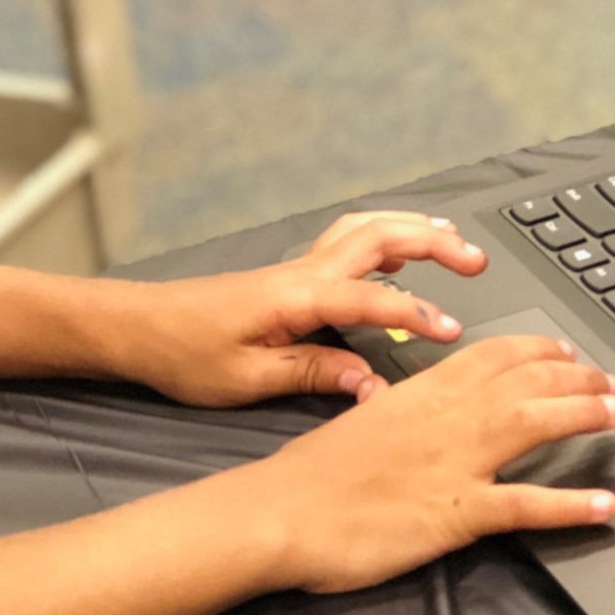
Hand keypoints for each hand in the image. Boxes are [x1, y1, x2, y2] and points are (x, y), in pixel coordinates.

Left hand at [113, 211, 487, 408]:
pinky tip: (402, 254)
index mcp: (293, 296)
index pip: (369, 297)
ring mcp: (296, 268)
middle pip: (378, 236)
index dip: (414, 313)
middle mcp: (300, 272)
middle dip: (433, 243)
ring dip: (412, 230)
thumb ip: (315, 375)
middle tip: (476, 261)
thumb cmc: (182, 353)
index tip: (450, 332)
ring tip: (455, 243)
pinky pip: (348, 243)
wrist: (138, 326)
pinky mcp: (290, 277)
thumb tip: (372, 385)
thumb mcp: (247, 379)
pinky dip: (384, 238)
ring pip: (365, 229)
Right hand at [249, 334, 614, 593]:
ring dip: (583, 416)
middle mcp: (445, 418)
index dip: (539, 351)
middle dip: (577, 378)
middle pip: (526, 381)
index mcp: (419, 392)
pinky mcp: (456, 514)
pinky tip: (602, 505)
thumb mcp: (360, 422)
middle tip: (609, 384)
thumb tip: (411, 406)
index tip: (565, 354)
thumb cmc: (308, 474)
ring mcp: (453, 464)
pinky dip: (570, 506)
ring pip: (535, 423)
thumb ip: (399, 412)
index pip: (493, 355)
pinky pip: (525, 505)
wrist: (279, 511)